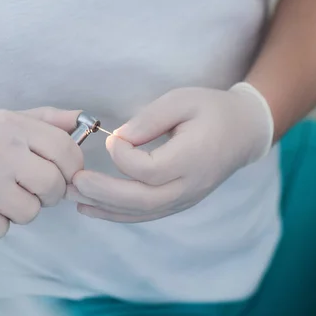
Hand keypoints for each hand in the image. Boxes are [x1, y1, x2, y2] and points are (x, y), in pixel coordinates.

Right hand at [0, 107, 83, 239]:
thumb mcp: (1, 122)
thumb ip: (45, 120)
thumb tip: (85, 122)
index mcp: (10, 124)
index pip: (66, 149)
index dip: (72, 169)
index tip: (63, 177)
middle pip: (54, 184)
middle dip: (47, 195)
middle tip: (27, 191)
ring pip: (31, 211)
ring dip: (18, 211)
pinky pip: (2, 229)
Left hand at [71, 83, 272, 222]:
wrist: (243, 132)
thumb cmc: (212, 110)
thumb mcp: (182, 101)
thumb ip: (150, 120)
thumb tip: (118, 139)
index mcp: (193, 157)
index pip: (150, 169)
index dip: (123, 156)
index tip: (111, 138)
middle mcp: (190, 185)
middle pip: (142, 200)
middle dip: (103, 192)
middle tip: (73, 181)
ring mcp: (185, 198)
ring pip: (140, 213)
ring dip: (103, 207)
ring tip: (72, 195)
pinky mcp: (178, 202)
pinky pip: (144, 214)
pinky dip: (115, 214)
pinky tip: (91, 208)